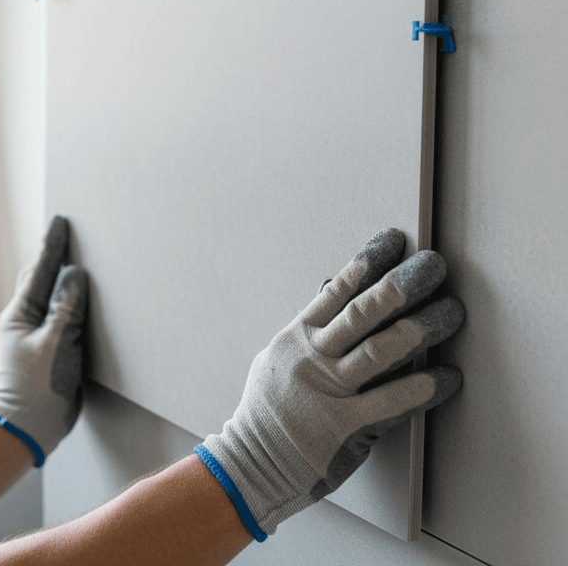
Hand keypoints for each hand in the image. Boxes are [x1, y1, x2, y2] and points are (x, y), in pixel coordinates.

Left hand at [0, 216, 88, 465]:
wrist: (29, 429)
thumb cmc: (37, 390)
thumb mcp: (55, 346)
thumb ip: (66, 309)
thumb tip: (75, 273)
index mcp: (20, 314)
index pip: (40, 270)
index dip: (52, 244)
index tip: (60, 220)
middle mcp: (25, 319)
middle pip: (40, 278)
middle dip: (53, 255)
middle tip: (67, 233)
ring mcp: (35, 334)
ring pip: (49, 296)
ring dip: (60, 277)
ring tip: (75, 257)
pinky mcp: (48, 348)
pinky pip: (59, 315)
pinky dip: (69, 301)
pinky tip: (80, 298)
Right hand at [197, 229, 464, 539]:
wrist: (252, 463)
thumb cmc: (267, 410)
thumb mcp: (278, 358)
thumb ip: (308, 325)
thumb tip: (330, 286)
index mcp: (296, 338)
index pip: (336, 291)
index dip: (368, 263)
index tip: (395, 242)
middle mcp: (313, 359)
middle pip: (364, 312)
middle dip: (402, 284)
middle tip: (433, 265)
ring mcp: (330, 392)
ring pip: (382, 351)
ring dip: (423, 328)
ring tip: (452, 310)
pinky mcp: (346, 428)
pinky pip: (392, 402)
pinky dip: (423, 388)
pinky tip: (448, 375)